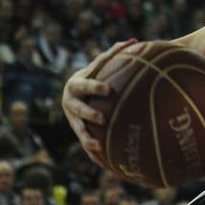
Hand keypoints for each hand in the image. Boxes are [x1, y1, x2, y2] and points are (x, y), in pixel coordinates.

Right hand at [62, 40, 132, 165]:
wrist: (72, 92)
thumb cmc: (93, 75)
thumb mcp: (99, 65)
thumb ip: (114, 53)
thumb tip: (134, 41)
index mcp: (76, 84)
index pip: (86, 85)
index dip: (95, 87)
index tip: (109, 90)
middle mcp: (70, 102)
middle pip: (78, 109)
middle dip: (89, 114)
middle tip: (103, 118)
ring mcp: (71, 118)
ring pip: (78, 130)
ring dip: (87, 138)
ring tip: (99, 146)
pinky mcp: (77, 131)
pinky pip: (84, 144)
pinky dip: (92, 153)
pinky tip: (104, 164)